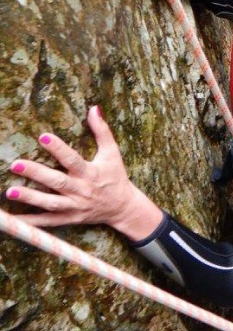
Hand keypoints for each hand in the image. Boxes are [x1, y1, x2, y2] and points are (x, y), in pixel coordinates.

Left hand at [5, 106, 162, 239]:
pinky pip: (49, 221)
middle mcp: (81, 191)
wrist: (123, 208)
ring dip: (30, 198)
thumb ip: (102, 131)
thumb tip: (94, 108)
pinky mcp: (70, 218)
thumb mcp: (112, 153)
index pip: (73, 160)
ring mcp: (75, 207)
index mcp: (90, 173)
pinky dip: (32, 221)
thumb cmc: (115, 176)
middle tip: (15, 164)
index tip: (43, 136)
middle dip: (36, 173)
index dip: (58, 148)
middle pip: (57, 182)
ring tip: (10, 191)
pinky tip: (14, 219)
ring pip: (50, 203)